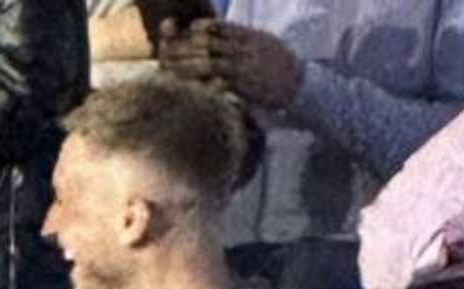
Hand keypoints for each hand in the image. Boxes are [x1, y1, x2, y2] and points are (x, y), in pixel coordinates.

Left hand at [160, 19, 303, 109]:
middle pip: (206, 44)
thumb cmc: (279, 65)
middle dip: (182, 48)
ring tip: (167, 69)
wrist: (299, 84)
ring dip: (184, 66)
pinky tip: (184, 85)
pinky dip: (199, 83)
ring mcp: (241, 68)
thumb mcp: (263, 42)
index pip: (218, 27)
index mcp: (248, 36)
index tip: (185, 30)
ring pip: (206, 63)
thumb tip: (215, 31)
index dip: (198, 28)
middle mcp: (243, 49)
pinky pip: (215, 83)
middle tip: (164, 52)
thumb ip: (240, 36)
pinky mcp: (241, 86)